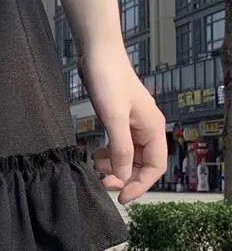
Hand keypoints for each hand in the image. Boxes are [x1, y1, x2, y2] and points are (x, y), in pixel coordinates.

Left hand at [77, 47, 167, 204]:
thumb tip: (122, 176)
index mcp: (152, 128)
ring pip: (128, 156)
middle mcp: (146, 128)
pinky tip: (95, 156)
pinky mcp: (119, 118)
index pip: (155, 167)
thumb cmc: (108, 80)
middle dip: (124, 177)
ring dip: (115, 167)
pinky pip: (118, 144)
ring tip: (95, 168)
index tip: (121, 197)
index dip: (140, 185)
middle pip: (142, 164)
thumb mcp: (113, 117)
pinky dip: (108, 154)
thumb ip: (120, 148)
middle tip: (102, 183)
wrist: (98, 53)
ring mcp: (132, 123)